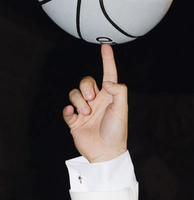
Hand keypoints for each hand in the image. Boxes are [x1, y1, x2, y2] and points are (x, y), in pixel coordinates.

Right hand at [62, 44, 127, 162]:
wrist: (106, 153)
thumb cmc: (117, 132)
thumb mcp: (122, 110)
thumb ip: (118, 91)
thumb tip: (106, 82)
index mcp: (109, 97)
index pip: (108, 74)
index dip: (107, 60)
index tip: (106, 46)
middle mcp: (97, 101)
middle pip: (86, 81)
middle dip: (85, 87)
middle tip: (91, 99)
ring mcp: (85, 110)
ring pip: (74, 94)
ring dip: (78, 101)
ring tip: (86, 113)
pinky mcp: (75, 121)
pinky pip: (66, 109)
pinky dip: (68, 110)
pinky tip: (74, 114)